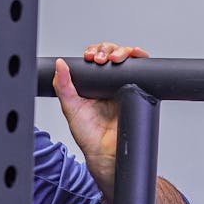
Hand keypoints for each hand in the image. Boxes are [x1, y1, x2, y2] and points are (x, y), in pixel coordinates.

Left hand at [53, 43, 150, 195]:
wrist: (107, 153)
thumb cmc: (88, 135)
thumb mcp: (71, 108)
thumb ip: (63, 87)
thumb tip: (60, 64)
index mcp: (91, 84)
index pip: (95, 58)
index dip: (94, 52)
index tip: (90, 57)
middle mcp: (108, 83)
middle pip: (112, 54)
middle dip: (108, 50)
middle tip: (102, 59)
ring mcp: (124, 86)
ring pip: (127, 59)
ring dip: (123, 51)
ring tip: (115, 58)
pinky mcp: (138, 91)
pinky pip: (143, 71)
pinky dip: (141, 59)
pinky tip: (137, 56)